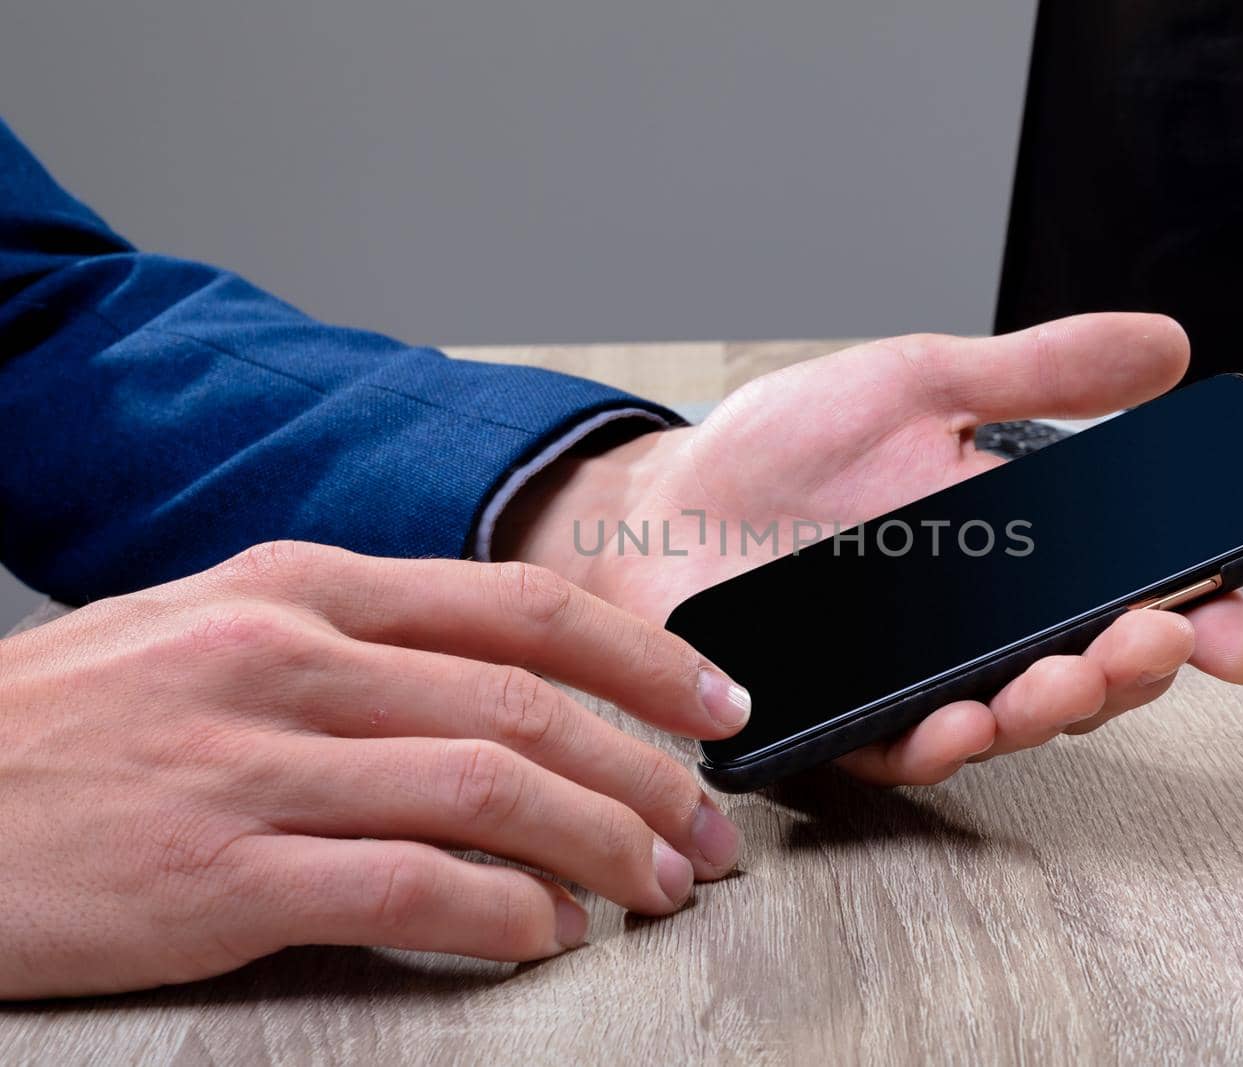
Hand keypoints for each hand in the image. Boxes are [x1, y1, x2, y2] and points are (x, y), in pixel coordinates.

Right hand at [0, 542, 748, 997]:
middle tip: (707, 831)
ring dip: (603, 845)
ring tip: (657, 887)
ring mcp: (253, 763)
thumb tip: (501, 692)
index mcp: (301, 586)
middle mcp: (290, 658)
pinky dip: (505, 913)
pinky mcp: (217, 875)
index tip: (717, 703)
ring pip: (491, 792)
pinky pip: (410, 887)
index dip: (642, 658)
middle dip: (648, 773)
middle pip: (528, 707)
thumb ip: (355, 643)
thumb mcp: (211, 626)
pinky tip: (550, 934)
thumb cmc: (70, 720)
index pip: (521, 608)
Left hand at [499, 313, 1242, 784]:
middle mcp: (975, 627)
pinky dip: (942, 741)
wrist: (665, 503)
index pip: (1127, 596)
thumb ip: (1041, 371)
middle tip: (1155, 640)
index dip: (1198, 620)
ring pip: (1012, 719)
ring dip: (1054, 708)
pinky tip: (963, 720)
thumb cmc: (779, 452)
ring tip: (1069, 676)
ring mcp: (915, 679)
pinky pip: (906, 747)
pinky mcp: (846, 717)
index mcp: (1012, 553)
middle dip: (1135, 666)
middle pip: (1089, 670)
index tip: (1239, 627)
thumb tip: (1163, 347)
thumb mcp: (923, 383)